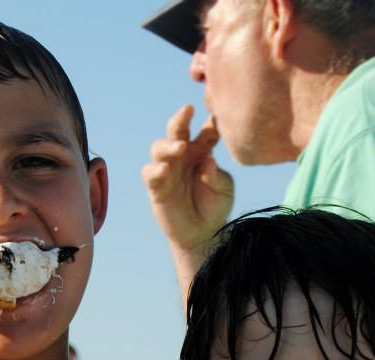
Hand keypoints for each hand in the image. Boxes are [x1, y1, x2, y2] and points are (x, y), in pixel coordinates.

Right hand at [142, 104, 234, 252]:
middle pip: (176, 130)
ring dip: (168, 144)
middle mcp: (183, 156)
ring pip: (159, 147)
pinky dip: (156, 169)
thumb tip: (208, 159)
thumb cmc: (216, 206)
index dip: (210, 121)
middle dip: (180, 118)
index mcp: (202, 151)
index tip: (216, 115)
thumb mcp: (224, 189)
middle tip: (187, 110)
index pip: (206, 131)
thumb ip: (216, 174)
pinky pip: (150, 173)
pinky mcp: (157, 187)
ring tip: (180, 146)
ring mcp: (168, 169)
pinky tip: (165, 168)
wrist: (203, 234)